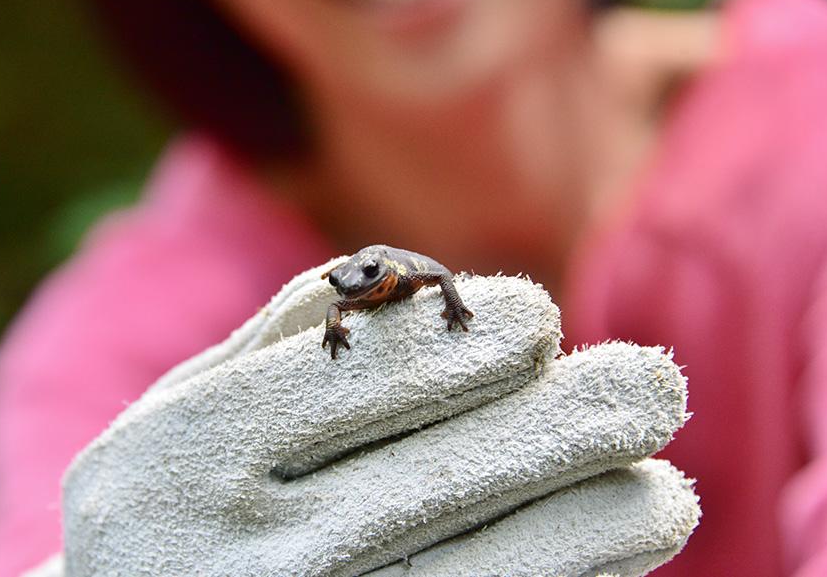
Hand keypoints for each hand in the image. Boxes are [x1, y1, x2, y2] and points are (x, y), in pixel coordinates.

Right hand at [28, 259, 698, 575]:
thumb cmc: (161, 500)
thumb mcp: (177, 405)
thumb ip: (280, 338)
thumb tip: (422, 279)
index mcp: (189, 452)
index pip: (359, 377)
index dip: (464, 342)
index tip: (540, 318)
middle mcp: (243, 550)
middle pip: (442, 476)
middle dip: (567, 426)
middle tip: (655, 385)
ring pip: (481, 573)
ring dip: (592, 528)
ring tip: (665, 494)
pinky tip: (613, 561)